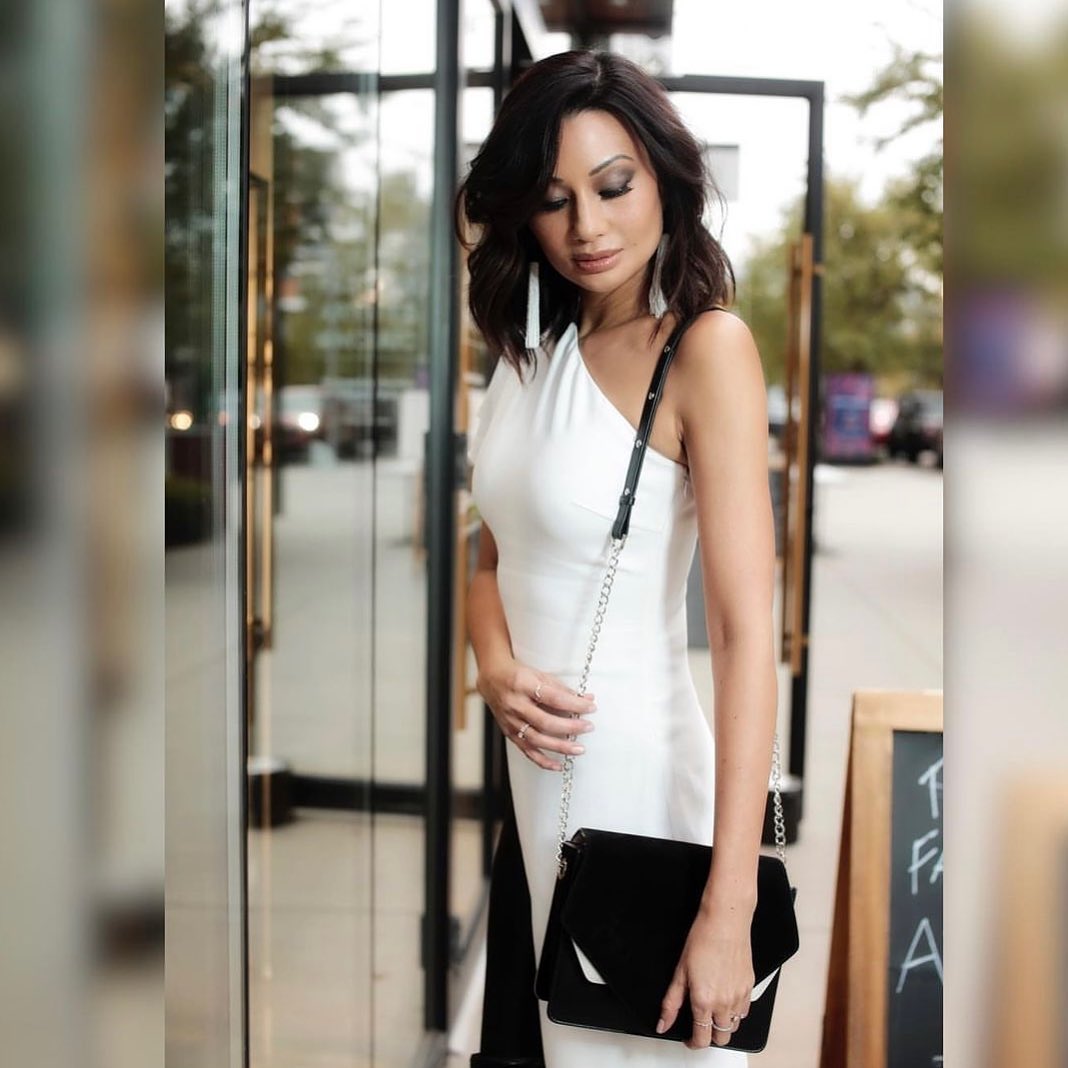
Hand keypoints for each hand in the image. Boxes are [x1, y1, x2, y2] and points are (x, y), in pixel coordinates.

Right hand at [476, 659, 596, 770]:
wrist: (492, 679)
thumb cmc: (518, 675)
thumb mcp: (539, 675)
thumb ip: (562, 689)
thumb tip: (587, 700)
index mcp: (523, 685)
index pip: (554, 698)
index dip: (574, 704)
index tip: (590, 707)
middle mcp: (515, 705)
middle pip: (545, 722)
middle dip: (570, 727)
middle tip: (588, 727)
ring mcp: (511, 721)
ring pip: (537, 740)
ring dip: (560, 746)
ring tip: (579, 749)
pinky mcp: (509, 733)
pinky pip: (527, 751)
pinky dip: (543, 761)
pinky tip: (559, 765)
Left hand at [656, 907, 753, 1048]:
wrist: (725, 922)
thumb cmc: (703, 940)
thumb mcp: (680, 971)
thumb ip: (671, 1003)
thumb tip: (663, 1022)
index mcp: (704, 1001)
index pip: (702, 1038)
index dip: (693, 1043)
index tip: (689, 1039)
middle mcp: (724, 1003)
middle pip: (720, 1038)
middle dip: (709, 1036)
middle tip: (700, 1025)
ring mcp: (739, 997)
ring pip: (734, 1027)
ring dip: (723, 1026)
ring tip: (712, 1013)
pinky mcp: (750, 987)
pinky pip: (744, 1012)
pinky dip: (736, 1013)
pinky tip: (727, 1001)